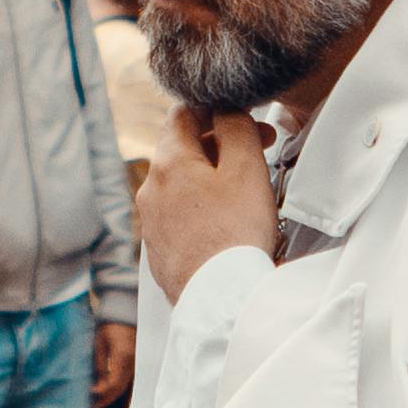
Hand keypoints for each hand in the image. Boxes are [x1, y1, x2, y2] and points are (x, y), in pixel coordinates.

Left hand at [91, 318, 136, 407]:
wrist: (126, 319)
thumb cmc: (111, 328)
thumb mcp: (100, 342)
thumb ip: (100, 362)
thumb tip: (97, 384)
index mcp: (123, 355)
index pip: (114, 380)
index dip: (103, 390)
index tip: (91, 394)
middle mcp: (132, 363)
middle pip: (120, 388)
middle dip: (106, 399)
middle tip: (92, 407)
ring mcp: (135, 366)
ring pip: (123, 387)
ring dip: (110, 397)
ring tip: (96, 404)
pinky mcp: (133, 366)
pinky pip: (125, 382)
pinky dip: (115, 390)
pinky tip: (105, 394)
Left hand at [135, 107, 281, 296]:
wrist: (219, 299)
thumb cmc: (235, 235)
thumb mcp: (245, 167)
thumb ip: (235, 127)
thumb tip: (226, 109)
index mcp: (168, 162)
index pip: (183, 112)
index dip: (216, 108)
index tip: (245, 121)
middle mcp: (151, 189)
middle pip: (181, 148)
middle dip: (219, 143)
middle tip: (256, 151)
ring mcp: (152, 221)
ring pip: (181, 183)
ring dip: (210, 176)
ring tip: (244, 189)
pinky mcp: (159, 248)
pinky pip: (179, 214)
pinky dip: (201, 207)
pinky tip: (226, 222)